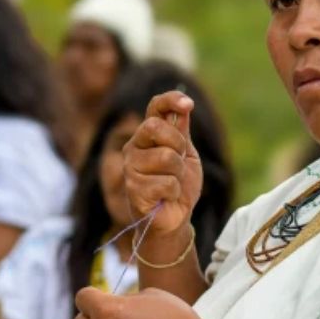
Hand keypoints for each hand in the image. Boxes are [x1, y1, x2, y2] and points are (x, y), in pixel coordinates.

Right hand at [123, 91, 202, 237]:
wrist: (175, 217)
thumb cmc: (179, 185)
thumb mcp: (186, 154)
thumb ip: (181, 131)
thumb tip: (183, 105)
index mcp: (148, 135)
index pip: (154, 107)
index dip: (170, 101)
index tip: (189, 104)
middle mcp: (134, 147)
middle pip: (155, 127)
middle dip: (177, 144)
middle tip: (179, 161)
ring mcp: (131, 168)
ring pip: (166, 157)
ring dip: (179, 173)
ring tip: (173, 183)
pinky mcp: (133, 189)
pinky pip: (166, 182)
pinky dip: (175, 191)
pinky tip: (167, 197)